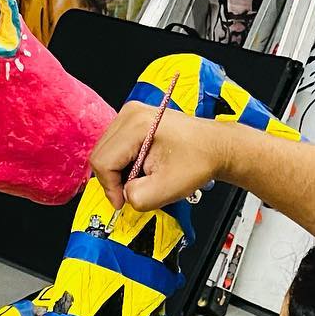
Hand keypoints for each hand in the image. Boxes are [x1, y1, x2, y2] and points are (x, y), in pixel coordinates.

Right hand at [90, 103, 232, 212]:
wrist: (214, 146)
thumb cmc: (198, 160)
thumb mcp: (168, 189)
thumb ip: (138, 197)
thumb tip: (124, 196)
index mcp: (137, 125)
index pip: (102, 162)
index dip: (110, 188)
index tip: (124, 201)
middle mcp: (130, 114)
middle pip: (100, 155)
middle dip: (114, 180)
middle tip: (134, 190)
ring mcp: (131, 114)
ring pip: (105, 152)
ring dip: (119, 172)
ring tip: (142, 176)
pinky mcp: (134, 120)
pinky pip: (114, 147)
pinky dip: (123, 163)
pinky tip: (142, 166)